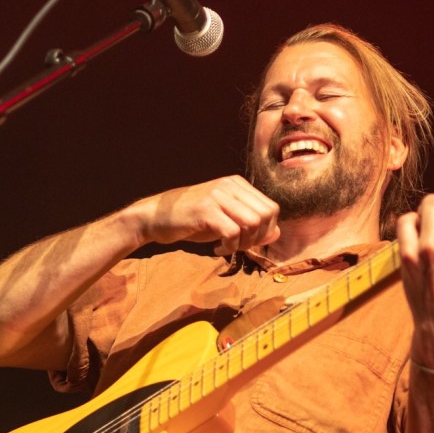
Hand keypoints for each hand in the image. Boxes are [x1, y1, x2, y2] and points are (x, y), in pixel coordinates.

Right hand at [127, 175, 280, 254]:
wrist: (156, 217)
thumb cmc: (192, 221)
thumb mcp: (226, 221)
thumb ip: (251, 225)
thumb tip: (277, 233)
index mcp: (238, 184)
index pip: (271, 208)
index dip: (267, 230)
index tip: (248, 241)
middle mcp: (230, 185)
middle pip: (267, 215)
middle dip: (258, 238)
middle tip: (239, 246)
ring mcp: (218, 195)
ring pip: (253, 223)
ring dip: (244, 243)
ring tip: (228, 247)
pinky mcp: (206, 210)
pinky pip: (233, 232)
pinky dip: (229, 247)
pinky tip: (217, 248)